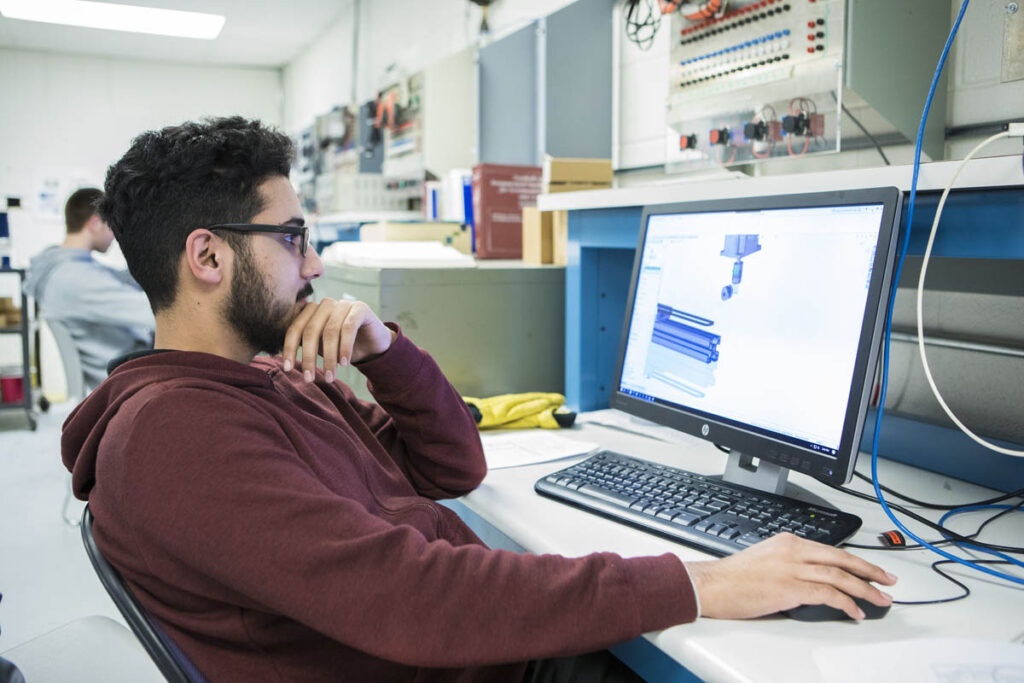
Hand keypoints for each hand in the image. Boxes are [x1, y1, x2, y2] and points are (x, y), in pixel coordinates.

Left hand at [282, 298, 395, 381]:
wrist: (373, 345)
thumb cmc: (343, 347)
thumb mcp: (321, 346)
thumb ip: (305, 345)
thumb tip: (284, 360)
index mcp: (311, 311)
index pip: (295, 328)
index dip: (289, 348)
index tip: (287, 368)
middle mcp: (325, 304)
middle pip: (311, 330)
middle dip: (309, 357)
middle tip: (310, 378)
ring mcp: (343, 304)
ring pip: (330, 332)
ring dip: (329, 358)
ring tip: (330, 376)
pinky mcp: (360, 308)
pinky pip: (348, 328)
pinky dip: (345, 348)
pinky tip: (344, 363)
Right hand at [684, 533, 896, 619]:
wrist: (711, 584)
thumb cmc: (732, 577)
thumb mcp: (764, 558)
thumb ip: (789, 563)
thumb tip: (809, 578)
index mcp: (788, 541)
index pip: (831, 549)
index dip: (856, 560)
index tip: (871, 570)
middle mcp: (793, 551)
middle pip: (842, 559)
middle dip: (870, 572)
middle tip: (889, 581)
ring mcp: (792, 569)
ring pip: (839, 576)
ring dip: (865, 590)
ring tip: (880, 600)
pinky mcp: (790, 588)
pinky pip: (828, 594)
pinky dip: (846, 603)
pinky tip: (855, 612)